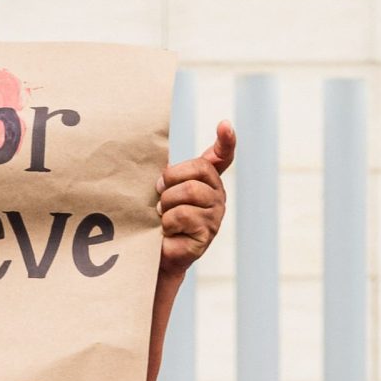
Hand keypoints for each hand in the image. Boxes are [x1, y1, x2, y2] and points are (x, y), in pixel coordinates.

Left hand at [158, 122, 234, 273]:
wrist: (155, 256)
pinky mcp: (206, 235)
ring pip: (188, 193)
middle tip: (160, 197)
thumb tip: (165, 167)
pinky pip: (182, 216)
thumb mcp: (162, 191)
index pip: (223, 156)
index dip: (226, 140)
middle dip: (170, 183)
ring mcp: (214, 216)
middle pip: (196, 173)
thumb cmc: (157, 219)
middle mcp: (217, 196)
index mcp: (207, 181)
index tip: (224, 125)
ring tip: (163, 217)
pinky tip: (168, 232)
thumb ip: (169, 175)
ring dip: (167, 205)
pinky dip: (167, 224)